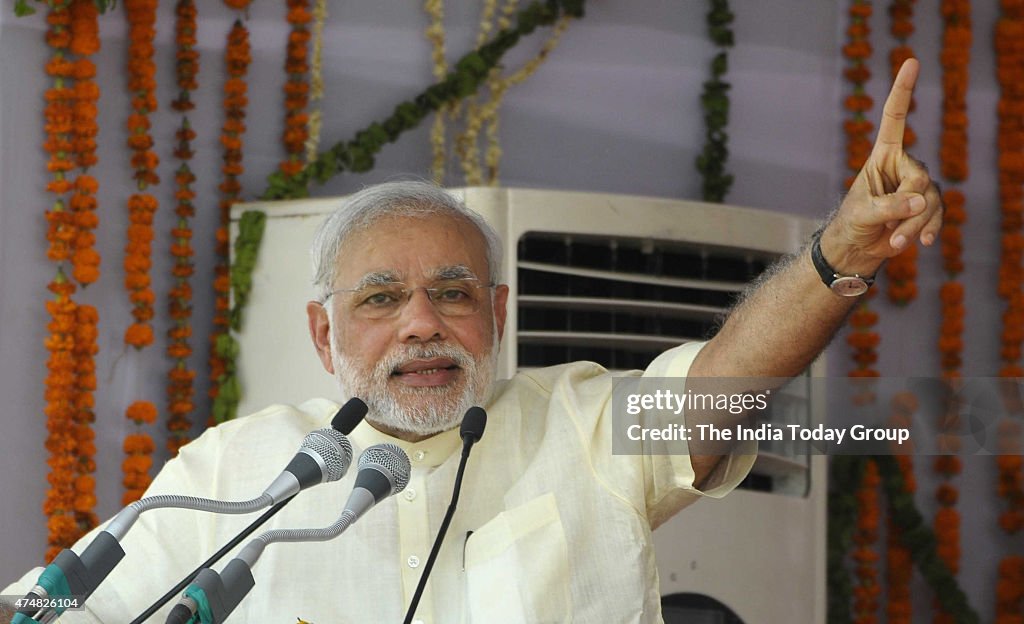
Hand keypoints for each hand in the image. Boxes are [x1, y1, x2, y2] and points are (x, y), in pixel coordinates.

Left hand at [822, 58, 942, 275]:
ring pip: (930, 199)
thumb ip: (888, 206)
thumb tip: (919, 200)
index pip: (895, 118)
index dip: (903, 91)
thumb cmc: (852, 223)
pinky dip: (929, 230)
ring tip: (894, 241)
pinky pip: (938, 214)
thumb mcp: (862, 213)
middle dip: (908, 206)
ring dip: (914, 224)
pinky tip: (923, 244)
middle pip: (919, 176)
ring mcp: (918, 186)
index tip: (910, 61)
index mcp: (883, 155)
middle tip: (889, 226)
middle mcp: (903, 165)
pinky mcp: (927, 207)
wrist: (857, 247)